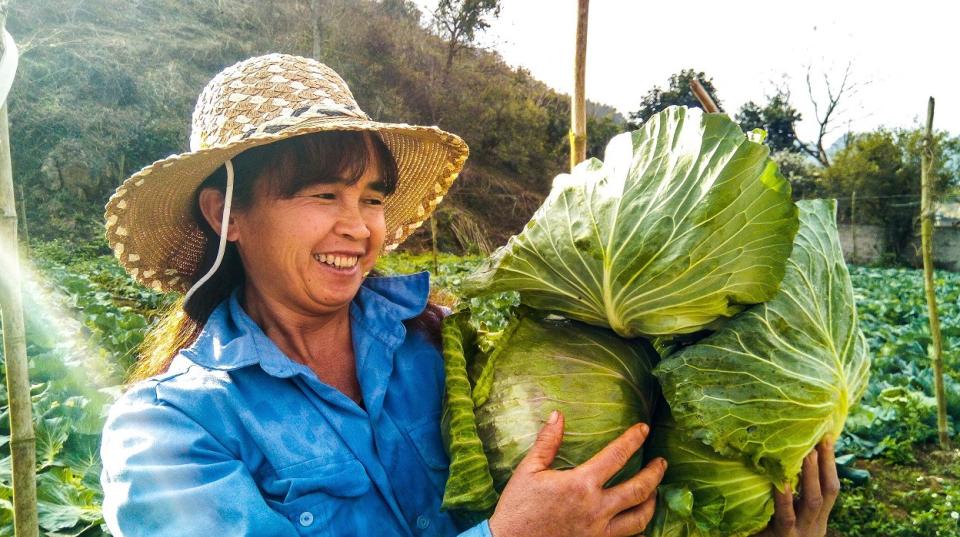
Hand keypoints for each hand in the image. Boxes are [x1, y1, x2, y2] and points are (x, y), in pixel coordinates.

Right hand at [488, 411, 666, 536]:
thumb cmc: (518, 507)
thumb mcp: (529, 470)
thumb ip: (547, 442)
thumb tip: (558, 415)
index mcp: (581, 484)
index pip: (616, 456)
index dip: (633, 440)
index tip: (644, 430)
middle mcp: (597, 509)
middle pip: (638, 489)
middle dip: (655, 474)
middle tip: (662, 462)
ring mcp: (599, 531)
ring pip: (639, 518)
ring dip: (652, 503)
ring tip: (655, 492)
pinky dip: (638, 529)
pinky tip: (639, 522)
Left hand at [753, 440, 839, 536]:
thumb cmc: (769, 533)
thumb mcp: (786, 516)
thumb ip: (789, 495)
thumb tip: (783, 458)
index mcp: (817, 519)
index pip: (831, 487)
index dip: (831, 463)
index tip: (827, 437)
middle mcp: (814, 526)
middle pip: (828, 492)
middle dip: (826, 465)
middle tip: (820, 439)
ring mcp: (801, 533)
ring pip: (812, 501)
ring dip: (811, 476)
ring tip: (807, 453)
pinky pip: (786, 516)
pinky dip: (784, 498)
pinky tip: (780, 483)